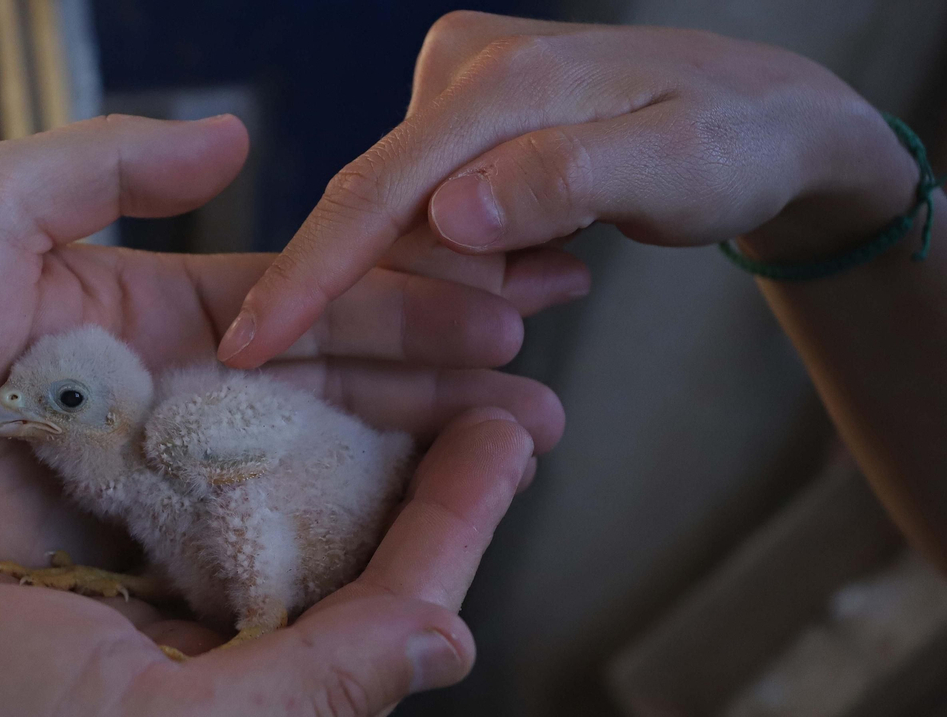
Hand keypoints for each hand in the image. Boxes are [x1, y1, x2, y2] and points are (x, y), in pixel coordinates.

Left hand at [0, 114, 583, 607]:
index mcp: (146, 308)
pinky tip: (406, 537)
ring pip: (305, 468)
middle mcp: (167, 397)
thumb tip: (232, 139)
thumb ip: (104, 166)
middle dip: (439, 374)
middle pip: (330, 383)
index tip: (500, 285)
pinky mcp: (124, 558)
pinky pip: (241, 548)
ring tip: (512, 448)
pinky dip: (323, 541)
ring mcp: (153, 484)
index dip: (401, 288)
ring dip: (410, 456)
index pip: (302, 294)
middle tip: (547, 376)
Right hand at [0, 408, 532, 716]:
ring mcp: (162, 649)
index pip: (395, 624)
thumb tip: (450, 641)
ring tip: (409, 385)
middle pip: (359, 583)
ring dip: (351, 464)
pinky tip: (278, 404)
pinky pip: (206, 523)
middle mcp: (225, 701)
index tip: (511, 430)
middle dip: (428, 492)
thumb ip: (307, 694)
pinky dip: (255, 463)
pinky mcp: (104, 601)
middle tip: (490, 394)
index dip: (460, 526)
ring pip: (291, 545)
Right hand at [217, 11, 921, 366]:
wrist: (770, 114)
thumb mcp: (678, 169)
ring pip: (410, 224)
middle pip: (386, 214)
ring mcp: (458, 89)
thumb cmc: (737, 144)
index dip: (312, 274)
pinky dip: (479, 255)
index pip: (379, 190)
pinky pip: (434, 214)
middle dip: (436, 286)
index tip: (248, 346)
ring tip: (574, 258)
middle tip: (565, 277)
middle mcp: (463, 69)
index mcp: (503, 81)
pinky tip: (554, 248)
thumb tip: (449, 215)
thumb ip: (566, 182)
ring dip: (468, 275)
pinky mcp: (463, 117)